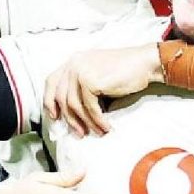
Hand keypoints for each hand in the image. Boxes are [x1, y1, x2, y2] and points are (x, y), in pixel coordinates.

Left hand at [43, 45, 160, 136]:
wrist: (144, 63)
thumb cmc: (124, 71)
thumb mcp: (96, 73)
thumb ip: (81, 85)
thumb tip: (72, 112)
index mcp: (73, 61)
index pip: (51, 82)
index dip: (49, 101)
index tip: (55, 116)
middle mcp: (73, 64)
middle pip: (60, 97)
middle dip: (69, 118)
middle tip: (79, 132)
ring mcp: (80, 71)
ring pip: (74, 105)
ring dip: (85, 122)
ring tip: (95, 132)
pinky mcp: (90, 81)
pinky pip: (89, 108)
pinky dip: (97, 120)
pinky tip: (105, 127)